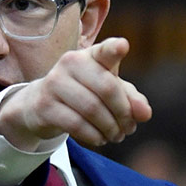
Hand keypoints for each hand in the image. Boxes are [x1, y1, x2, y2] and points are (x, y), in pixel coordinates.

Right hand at [0, 37, 151, 150]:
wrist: (40, 104)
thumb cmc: (83, 93)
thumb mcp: (109, 92)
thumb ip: (131, 99)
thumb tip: (145, 113)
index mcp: (91, 55)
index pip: (104, 50)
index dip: (114, 49)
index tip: (123, 47)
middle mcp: (71, 63)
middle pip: (106, 88)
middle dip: (123, 113)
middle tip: (129, 128)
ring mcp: (54, 83)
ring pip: (92, 109)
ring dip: (110, 128)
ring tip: (116, 136)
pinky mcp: (44, 105)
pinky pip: (76, 124)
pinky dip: (94, 135)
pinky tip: (100, 139)